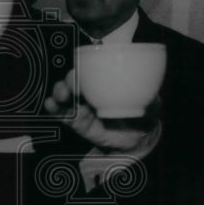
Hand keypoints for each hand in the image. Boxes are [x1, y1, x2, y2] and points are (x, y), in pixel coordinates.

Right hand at [44, 69, 161, 154]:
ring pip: (66, 96)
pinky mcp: (78, 123)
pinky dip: (55, 109)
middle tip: (72, 84)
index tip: (81, 68)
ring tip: (60, 96)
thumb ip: (150, 92)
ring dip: (59, 93)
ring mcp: (83, 106)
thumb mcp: (152, 100)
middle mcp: (92, 90)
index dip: (83, 66)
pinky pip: (64, 115)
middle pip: (75, 80)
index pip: (91, 69)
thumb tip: (150, 79)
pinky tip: (51, 105)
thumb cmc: (145, 112)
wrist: (141, 138)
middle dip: (69, 80)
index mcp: (106, 80)